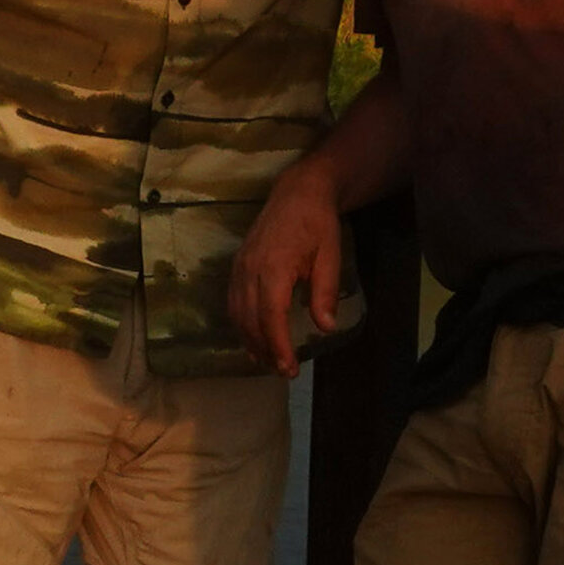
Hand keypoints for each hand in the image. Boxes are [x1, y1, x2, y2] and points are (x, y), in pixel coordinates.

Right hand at [228, 157, 341, 377]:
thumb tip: (325, 327)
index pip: (271, 314)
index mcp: (275, 265)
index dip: (278, 344)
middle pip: (250, 318)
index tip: (289, 368)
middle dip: (266, 349)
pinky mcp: (237, 265)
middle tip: (284, 372)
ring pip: (237, 313)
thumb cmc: (318, 224)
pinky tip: (253, 339)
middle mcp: (250, 267)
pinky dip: (240, 325)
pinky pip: (233, 301)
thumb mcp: (331, 255)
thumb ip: (325, 291)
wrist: (297, 192)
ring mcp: (240, 266)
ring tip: (269, 362)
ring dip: (251, 341)